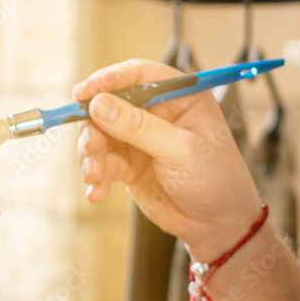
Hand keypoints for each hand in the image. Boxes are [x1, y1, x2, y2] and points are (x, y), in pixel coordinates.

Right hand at [74, 59, 263, 261]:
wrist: (217, 224)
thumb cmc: (214, 180)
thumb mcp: (180, 150)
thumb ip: (138, 127)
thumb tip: (98, 104)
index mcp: (179, 97)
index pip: (139, 75)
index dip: (108, 80)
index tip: (82, 94)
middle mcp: (157, 113)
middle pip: (110, 105)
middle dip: (94, 126)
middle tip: (91, 148)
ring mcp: (141, 139)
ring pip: (101, 135)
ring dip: (91, 155)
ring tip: (94, 176)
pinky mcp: (130, 165)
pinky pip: (103, 163)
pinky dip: (96, 177)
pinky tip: (97, 194)